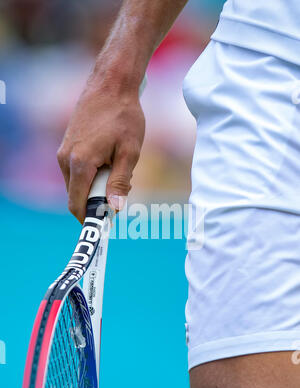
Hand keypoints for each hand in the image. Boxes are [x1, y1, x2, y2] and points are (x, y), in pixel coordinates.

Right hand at [57, 71, 144, 223]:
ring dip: (97, 186)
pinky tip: (110, 160)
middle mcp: (66, 160)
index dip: (91, 219)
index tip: (107, 224)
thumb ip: (120, 182)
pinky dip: (92, 174)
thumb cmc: (123, 116)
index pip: (77, 205)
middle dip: (98, 201)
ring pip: (78, 184)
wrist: (110, 84)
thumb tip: (114, 209)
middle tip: (122, 191)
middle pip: (78, 196)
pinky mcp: (67, 146)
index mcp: (80, 164)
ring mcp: (64, 152)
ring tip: (118, 169)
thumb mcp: (129, 152)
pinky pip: (77, 171)